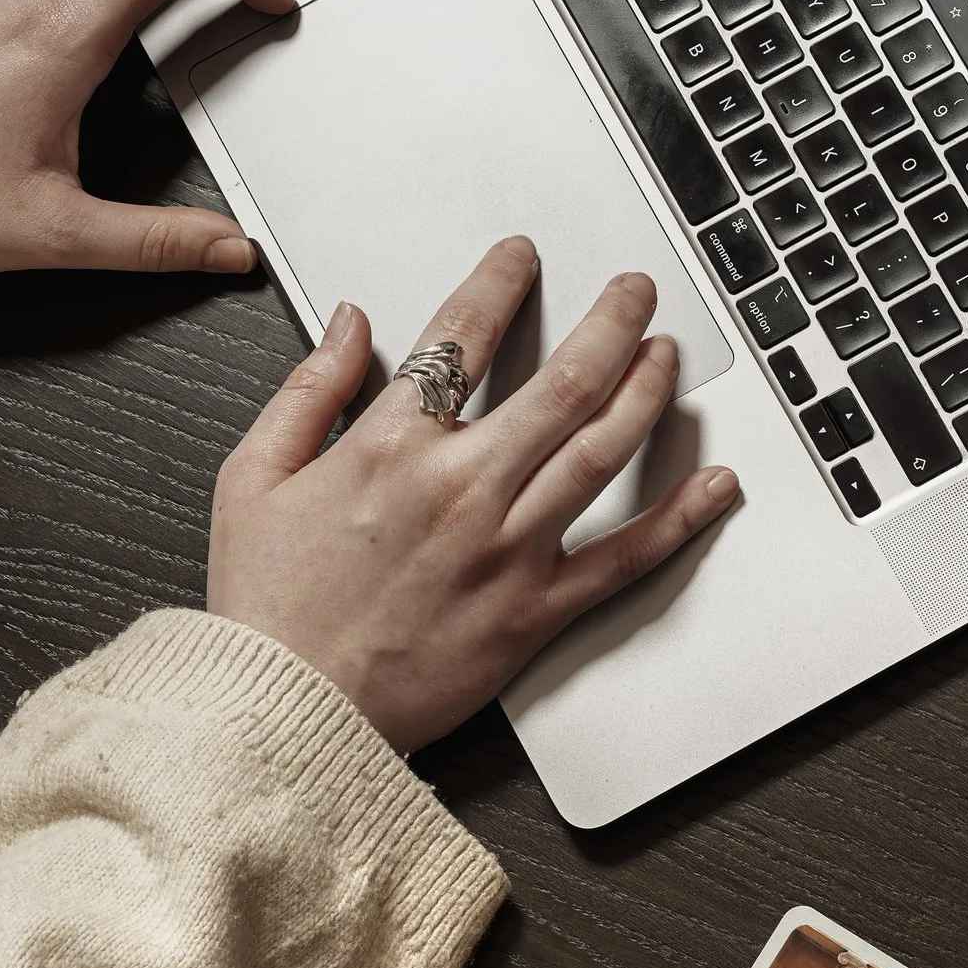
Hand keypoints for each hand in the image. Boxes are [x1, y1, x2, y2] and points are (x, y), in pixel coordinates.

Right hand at [208, 240, 742, 753]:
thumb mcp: (254, 475)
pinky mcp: (536, 611)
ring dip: (647, 392)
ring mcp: (508, 550)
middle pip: (562, 382)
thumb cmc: (269, 605)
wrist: (287, 710)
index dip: (501, 282)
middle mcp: (462, 489)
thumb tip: (348, 321)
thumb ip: (309, 388)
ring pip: (602, 451)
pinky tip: (714, 483)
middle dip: (610, 321)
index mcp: (390, 447)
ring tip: (668, 353)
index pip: (461, 335)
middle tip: (635, 290)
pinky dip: (678, 517)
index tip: (523, 257)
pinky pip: (624, 558)